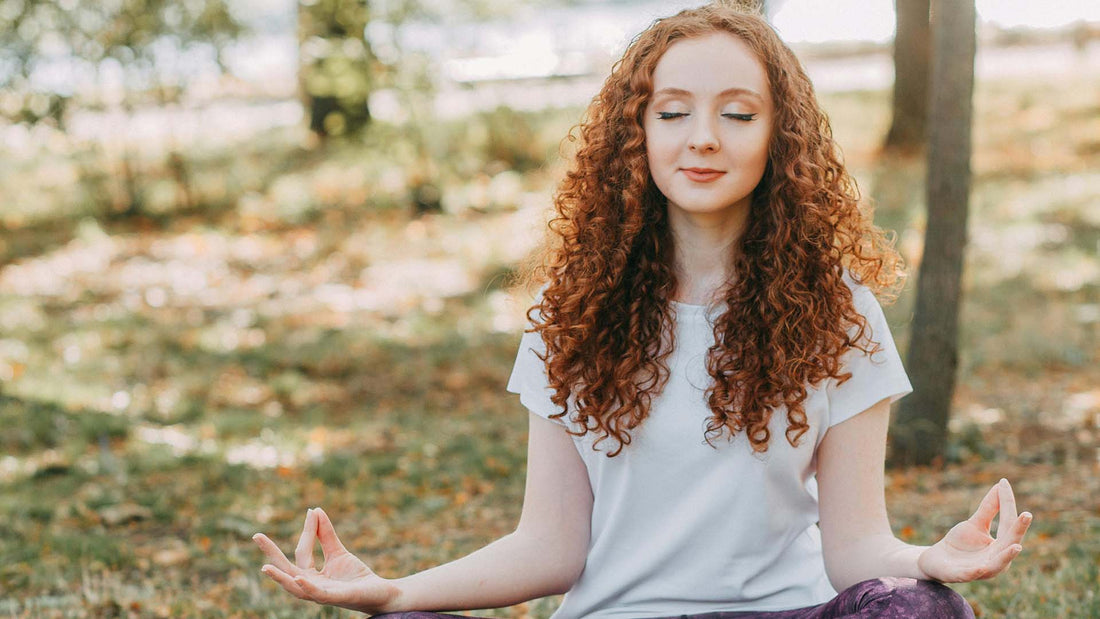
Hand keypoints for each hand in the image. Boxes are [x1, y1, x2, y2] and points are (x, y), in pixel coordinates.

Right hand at [254, 507, 401, 612]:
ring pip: (295, 587)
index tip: (311, 511)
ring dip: (280, 577)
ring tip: (265, 566)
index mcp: (311, 575)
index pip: (302, 551)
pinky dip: (307, 586)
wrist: (380, 593)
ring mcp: (322, 593)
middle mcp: (312, 586)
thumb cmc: (356, 576)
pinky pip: (317, 594)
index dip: (308, 531)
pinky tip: (299, 577)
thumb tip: (315, 510)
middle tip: (256, 535)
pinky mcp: (335, 598)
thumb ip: (326, 535)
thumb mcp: (338, 552)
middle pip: (288, 570)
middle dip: (272, 554)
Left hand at [918, 478, 1032, 582]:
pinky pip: (971, 575)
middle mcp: (995, 560)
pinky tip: (981, 567)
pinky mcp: (961, 576)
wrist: (936, 560)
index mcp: (1000, 546)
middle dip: (1019, 530)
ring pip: (997, 565)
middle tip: (1027, 514)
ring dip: (1007, 556)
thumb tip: (1001, 485)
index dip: (1007, 503)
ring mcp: (980, 570)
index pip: (1008, 523)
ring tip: (1016, 546)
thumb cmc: (960, 543)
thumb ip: (989, 509)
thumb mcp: (975, 524)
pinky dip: (976, 572)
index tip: (1003, 483)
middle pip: (1009, 543)